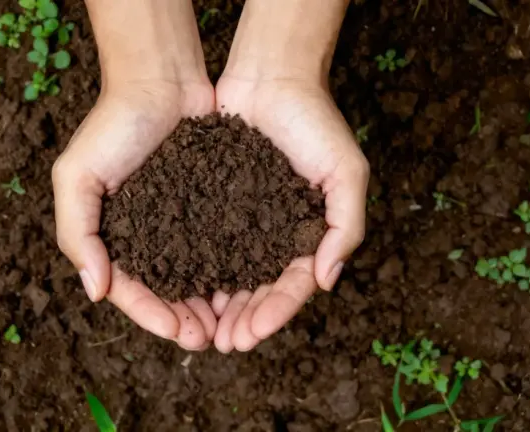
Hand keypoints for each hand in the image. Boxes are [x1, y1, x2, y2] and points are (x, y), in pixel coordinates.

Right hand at [53, 0, 219, 349]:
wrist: (161, 80)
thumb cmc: (114, 125)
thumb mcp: (77, 175)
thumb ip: (77, 232)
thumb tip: (95, 291)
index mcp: (109, 235)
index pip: (127, 289)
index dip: (150, 314)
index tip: (177, 330)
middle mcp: (143, 235)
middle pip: (163, 291)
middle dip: (183, 318)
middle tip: (209, 338)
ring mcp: (176, 222)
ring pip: (193, 276)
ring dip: (207, 303)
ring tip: (228, 324)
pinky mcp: (208, 206)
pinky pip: (217, 246)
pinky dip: (226, 270)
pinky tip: (244, 287)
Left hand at [211, 0, 367, 350]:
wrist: (271, 77)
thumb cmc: (315, 122)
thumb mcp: (346, 172)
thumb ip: (345, 226)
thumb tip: (327, 281)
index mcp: (308, 232)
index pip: (294, 285)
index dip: (276, 312)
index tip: (254, 333)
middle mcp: (274, 232)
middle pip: (259, 288)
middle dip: (244, 319)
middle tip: (224, 343)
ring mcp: (244, 219)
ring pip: (230, 273)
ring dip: (219, 304)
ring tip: (202, 329)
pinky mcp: (213, 202)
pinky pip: (204, 242)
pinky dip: (197, 268)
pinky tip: (182, 289)